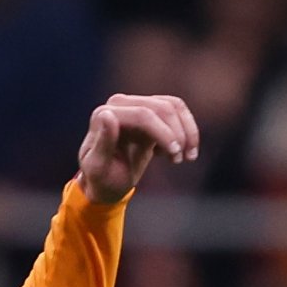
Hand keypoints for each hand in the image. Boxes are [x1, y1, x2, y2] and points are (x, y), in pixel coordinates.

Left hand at [77, 93, 197, 205]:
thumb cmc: (101, 179)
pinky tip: (178, 152)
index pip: (142, 116)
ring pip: (172, 106)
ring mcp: (136, 105)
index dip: (163, 133)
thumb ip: (102, 143)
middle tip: (183, 159)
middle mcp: (120, 104)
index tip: (176, 155)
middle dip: (177, 133)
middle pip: (161, 108)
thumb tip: (108, 114)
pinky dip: (186, 130)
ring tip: (188, 157)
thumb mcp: (98, 168)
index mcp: (105, 115)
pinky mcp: (149, 111)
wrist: (106, 182)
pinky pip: (176, 111)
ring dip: (187, 130)